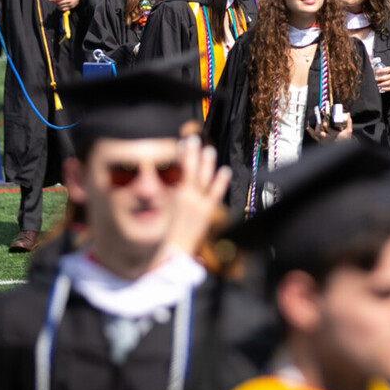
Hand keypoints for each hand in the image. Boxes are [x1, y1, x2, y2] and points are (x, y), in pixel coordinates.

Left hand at [50, 0, 80, 11]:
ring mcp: (70, 4)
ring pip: (60, 7)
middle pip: (59, 3)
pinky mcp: (71, 7)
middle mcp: (69, 0)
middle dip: (55, 2)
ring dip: (57, 5)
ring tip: (57, 3)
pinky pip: (64, 9)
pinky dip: (60, 8)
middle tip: (54, 1)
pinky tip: (59, 6)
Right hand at [168, 137, 233, 256]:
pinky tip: (225, 171)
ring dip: (205, 163)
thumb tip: (171, 181)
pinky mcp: (206, 212)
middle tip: (193, 139)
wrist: (173, 251)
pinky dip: (220, 182)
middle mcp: (183, 196)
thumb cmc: (167, 232)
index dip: (180, 155)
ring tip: (209, 150)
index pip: (176, 170)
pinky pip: (214, 193)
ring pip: (201, 178)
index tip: (181, 143)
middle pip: (187, 170)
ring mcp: (195, 203)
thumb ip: (170, 194)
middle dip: (191, 153)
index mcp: (171, 195)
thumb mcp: (164, 209)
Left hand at [308, 115, 352, 143]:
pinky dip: (311, 133)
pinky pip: (314, 138)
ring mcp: (324, 141)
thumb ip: (349, 122)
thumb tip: (348, 114)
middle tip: (317, 119)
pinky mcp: (321, 142)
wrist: (344, 149)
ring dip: (312, 129)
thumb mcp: (349, 131)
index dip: (324, 121)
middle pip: (319, 132)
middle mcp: (327, 138)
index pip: (327, 127)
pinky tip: (308, 128)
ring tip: (310, 122)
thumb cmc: (346, 139)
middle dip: (317, 125)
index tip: (324, 116)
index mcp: (334, 135)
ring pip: (315, 135)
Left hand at [374, 65, 389, 95]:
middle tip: (376, 79)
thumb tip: (371, 63)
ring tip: (378, 85)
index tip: (377, 71)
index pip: (388, 69)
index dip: (383, 70)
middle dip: (382, 78)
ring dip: (383, 84)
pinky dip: (387, 89)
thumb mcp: (388, 72)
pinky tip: (382, 89)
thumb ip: (380, 69)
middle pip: (389, 76)